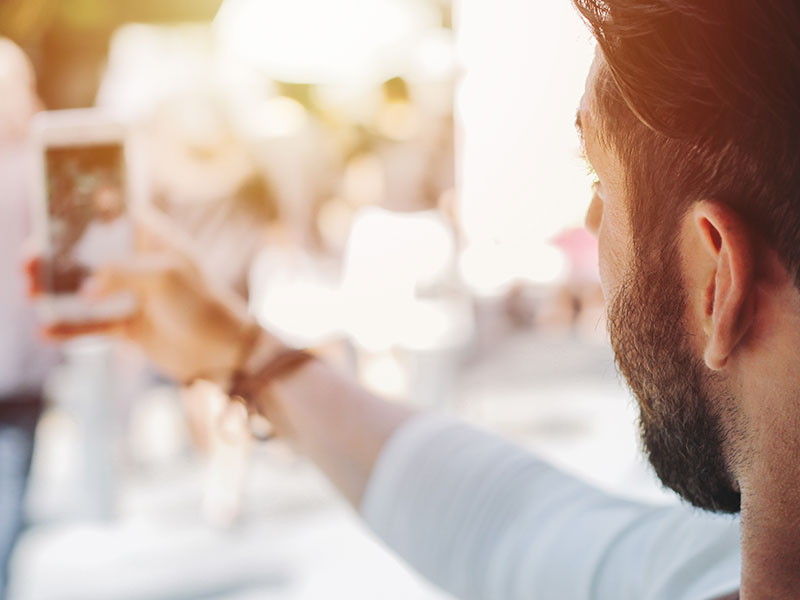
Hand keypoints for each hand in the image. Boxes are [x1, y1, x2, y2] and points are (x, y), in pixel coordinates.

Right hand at [27, 210, 259, 382]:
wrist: (223, 352)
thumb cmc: (203, 304)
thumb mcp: (164, 278)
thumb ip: (121, 273)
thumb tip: (84, 289)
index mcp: (153, 239)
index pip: (113, 214)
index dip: (84, 209)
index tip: (50, 206)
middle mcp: (139, 263)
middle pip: (88, 252)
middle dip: (56, 254)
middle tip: (29, 258)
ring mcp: (132, 295)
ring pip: (84, 289)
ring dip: (55, 290)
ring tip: (29, 292)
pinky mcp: (128, 325)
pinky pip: (91, 325)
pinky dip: (70, 327)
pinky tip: (46, 329)